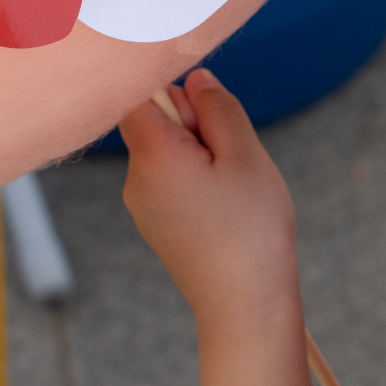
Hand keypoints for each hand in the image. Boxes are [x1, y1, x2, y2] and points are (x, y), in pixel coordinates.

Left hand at [121, 70, 315, 385]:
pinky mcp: (157, 224)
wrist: (246, 306)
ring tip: (231, 187)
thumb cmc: (250, 232)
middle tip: (230, 154)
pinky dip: (198, 180)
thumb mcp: (245, 154)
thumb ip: (217, 107)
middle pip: (154, 122)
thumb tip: (195, 79)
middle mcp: (136, 179)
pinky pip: (172, 181)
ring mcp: (143, 205)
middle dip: (194, 123)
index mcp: (152, 156)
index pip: (136, 94)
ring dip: (200, 153)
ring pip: (167, 152)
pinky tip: (225, 207)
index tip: (204, 107)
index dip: (171, 87)